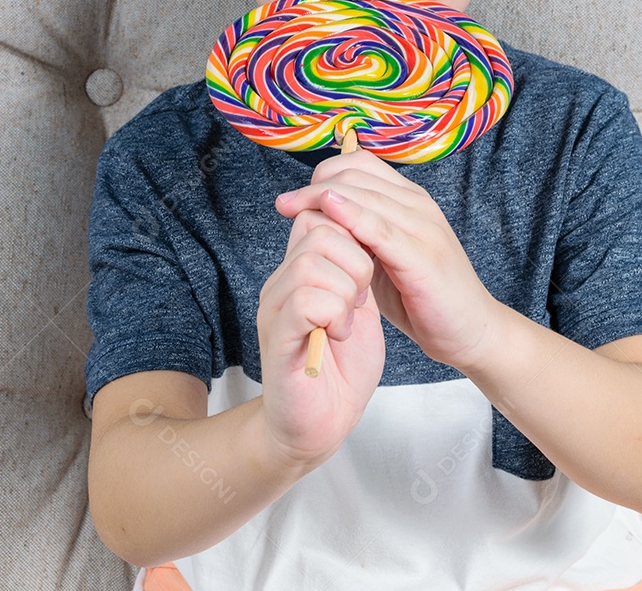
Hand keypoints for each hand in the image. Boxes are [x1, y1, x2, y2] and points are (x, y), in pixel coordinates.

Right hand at [257, 203, 384, 468]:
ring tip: (347, 322)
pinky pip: (304, 300)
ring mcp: (275, 308)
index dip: (353, 234)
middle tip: (359, 300)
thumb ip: (354, 270)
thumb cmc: (341, 369)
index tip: (365, 276)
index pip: (319, 215)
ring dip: (345, 290)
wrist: (321, 426)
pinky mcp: (277, 338)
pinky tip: (337, 335)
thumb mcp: (356, 306)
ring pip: (311, 261)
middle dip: (355, 260)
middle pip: (318, 229)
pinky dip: (333, 314)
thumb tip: (361, 228)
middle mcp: (282, 283)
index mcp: (301, 271)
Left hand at [275, 148, 499, 372]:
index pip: (360, 163)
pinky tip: (327, 211)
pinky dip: (350, 215)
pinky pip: (379, 227)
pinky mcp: (422, 255)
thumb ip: (360, 235)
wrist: (471, 332)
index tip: (295, 198)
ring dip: (320, 198)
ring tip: (291, 209)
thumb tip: (319, 218)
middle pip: (355, 173)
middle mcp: (418, 204)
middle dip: (313, 185)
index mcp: (410, 200)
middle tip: (284, 205)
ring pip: (363, 193)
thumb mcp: (384, 258)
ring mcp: (423, 227)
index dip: (323, 173)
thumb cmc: (423, 297)